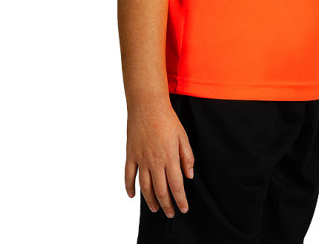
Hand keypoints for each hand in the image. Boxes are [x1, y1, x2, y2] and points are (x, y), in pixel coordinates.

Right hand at [125, 98, 194, 217]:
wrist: (147, 105)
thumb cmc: (167, 119)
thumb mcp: (183, 136)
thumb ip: (187, 157)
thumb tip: (189, 176)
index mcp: (169, 157)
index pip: (176, 185)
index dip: (180, 200)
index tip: (184, 208)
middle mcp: (154, 162)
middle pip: (160, 190)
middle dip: (167, 205)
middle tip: (171, 213)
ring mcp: (141, 159)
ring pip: (145, 187)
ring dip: (150, 200)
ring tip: (155, 208)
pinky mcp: (131, 154)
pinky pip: (128, 175)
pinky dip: (129, 187)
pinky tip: (133, 196)